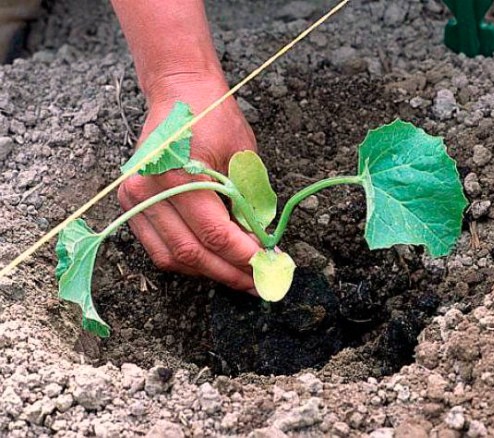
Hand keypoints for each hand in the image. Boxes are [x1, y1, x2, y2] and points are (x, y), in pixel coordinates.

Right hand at [118, 74, 260, 290]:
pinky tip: (211, 261)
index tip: (269, 268)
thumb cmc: (215, 119)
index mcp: (178, 174)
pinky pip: (157, 248)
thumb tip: (258, 247)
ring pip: (172, 257)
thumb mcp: (243, 158)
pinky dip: (186, 260)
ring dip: (208, 272)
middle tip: (258, 283)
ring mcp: (134, 197)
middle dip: (229, 272)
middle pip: (192, 252)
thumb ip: (249, 205)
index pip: (215, 233)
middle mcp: (149, 190)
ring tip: (238, 276)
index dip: (244, 257)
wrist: (181, 93)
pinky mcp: (130, 202)